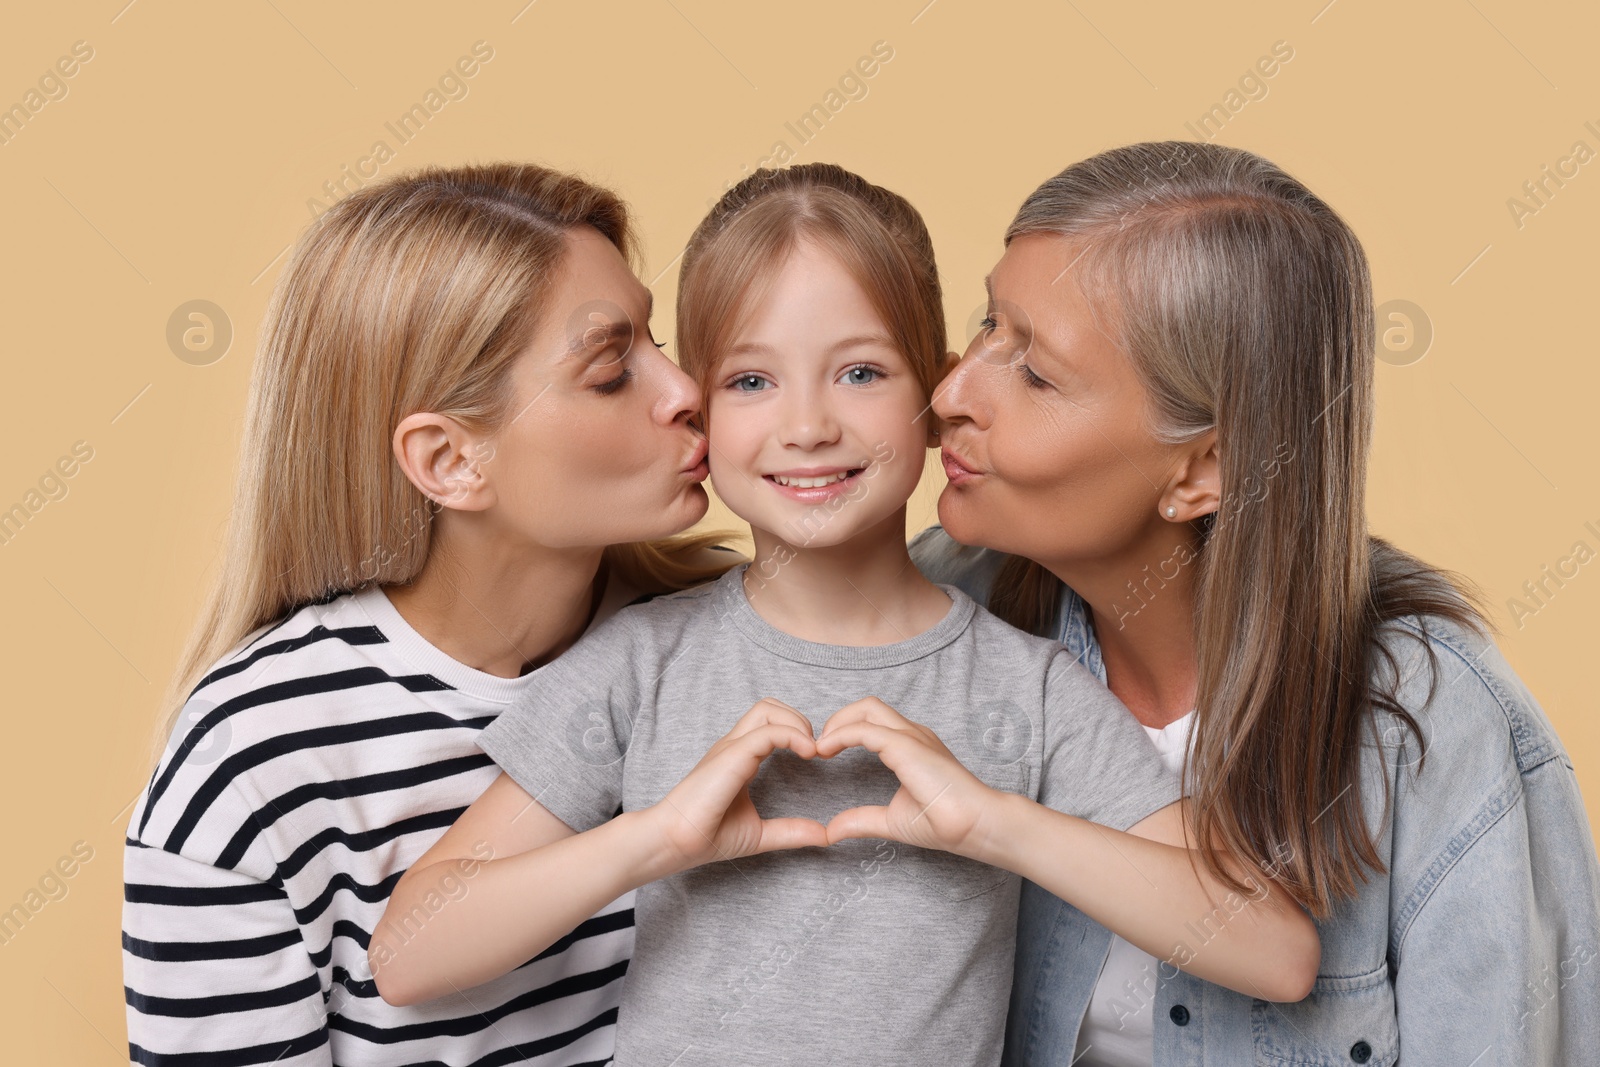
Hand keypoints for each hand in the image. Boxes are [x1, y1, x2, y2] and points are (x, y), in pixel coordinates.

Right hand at [645, 698, 828, 875]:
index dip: (798, 732)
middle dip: (799, 719)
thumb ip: (791, 831)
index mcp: (739, 757)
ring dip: (797, 723)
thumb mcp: (760, 833)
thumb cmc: (707, 836)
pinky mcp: (730, 755)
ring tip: (811, 751)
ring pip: (768, 709)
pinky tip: (808, 755)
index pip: (770, 723)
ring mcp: (731, 747)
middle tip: (815, 750)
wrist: (675, 842)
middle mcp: (734, 746)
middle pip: (769, 706)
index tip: (817, 758)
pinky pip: (767, 731)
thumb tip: (825, 836)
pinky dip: (793, 736)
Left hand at [816, 697, 1010, 863]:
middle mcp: (912, 734)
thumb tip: (832, 830)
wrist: (974, 825)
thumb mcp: (892, 820)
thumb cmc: (945, 822)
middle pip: (868, 706)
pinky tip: (825, 751)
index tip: (824, 753)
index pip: (872, 721)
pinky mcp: (907, 745)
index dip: (845, 730)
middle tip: (819, 746)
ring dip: (837, 722)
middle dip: (838, 719)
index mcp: (911, 746)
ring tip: (820, 747)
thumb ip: (862, 820)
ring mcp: (911, 736)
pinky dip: (841, 735)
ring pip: (867, 708)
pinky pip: (866, 729)